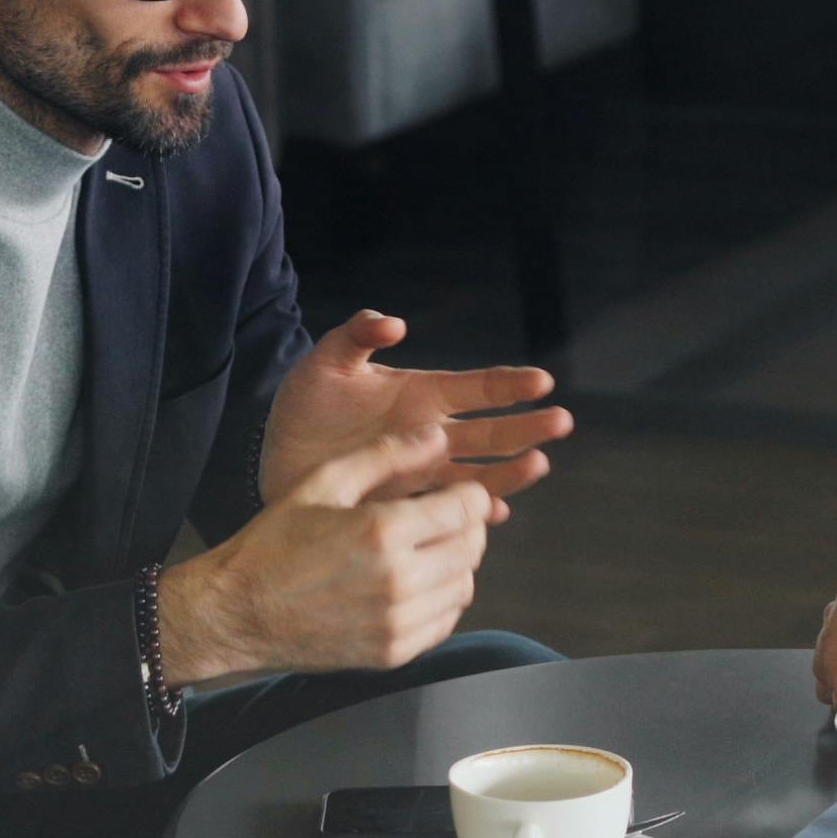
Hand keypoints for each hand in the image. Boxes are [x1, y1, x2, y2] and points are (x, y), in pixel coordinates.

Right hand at [166, 426, 494, 680]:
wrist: (236, 613)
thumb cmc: (274, 545)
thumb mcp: (323, 483)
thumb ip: (386, 456)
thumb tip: (438, 436)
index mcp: (383, 531)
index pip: (468, 508)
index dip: (468, 494)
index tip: (452, 492)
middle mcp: (399, 581)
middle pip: (473, 548)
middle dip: (465, 527)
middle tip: (437, 519)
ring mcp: (398, 623)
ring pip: (465, 586)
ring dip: (455, 565)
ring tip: (422, 552)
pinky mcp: (393, 654)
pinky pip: (445, 622)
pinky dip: (441, 601)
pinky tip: (412, 585)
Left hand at [263, 311, 571, 509]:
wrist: (275, 460)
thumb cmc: (303, 408)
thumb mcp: (324, 363)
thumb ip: (356, 336)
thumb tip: (394, 323)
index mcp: (422, 396)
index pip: (477, 388)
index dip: (509, 384)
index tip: (541, 382)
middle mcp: (433, 436)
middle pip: (492, 432)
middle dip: (527, 427)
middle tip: (561, 422)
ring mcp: (424, 474)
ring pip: (480, 473)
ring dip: (511, 471)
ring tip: (539, 465)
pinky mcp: (408, 506)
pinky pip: (449, 512)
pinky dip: (472, 513)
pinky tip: (492, 514)